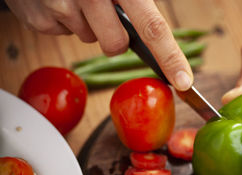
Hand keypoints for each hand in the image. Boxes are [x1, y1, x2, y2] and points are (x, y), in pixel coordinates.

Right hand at [5, 0, 192, 90]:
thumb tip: (155, 34)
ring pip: (89, 39)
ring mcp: (62, 7)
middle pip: (117, 45)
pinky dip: (64, 20)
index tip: (184, 82)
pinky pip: (63, 33)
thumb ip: (135, 1)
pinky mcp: (40, 19)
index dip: (171, 57)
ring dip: (87, 24)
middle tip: (103, 10)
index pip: (153, 27)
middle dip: (114, 37)